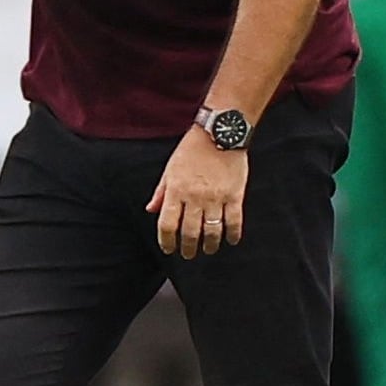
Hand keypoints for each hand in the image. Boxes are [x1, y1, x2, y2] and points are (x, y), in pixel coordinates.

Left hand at [146, 128, 247, 258]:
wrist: (220, 132)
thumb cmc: (193, 148)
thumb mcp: (170, 168)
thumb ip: (161, 191)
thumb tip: (151, 210)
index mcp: (176, 190)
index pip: (167, 225)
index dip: (166, 241)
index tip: (168, 249)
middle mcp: (195, 197)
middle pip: (189, 233)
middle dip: (187, 248)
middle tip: (188, 254)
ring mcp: (216, 198)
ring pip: (211, 232)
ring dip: (209, 245)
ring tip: (207, 249)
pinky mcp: (234, 195)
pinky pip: (234, 222)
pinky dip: (232, 235)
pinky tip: (230, 241)